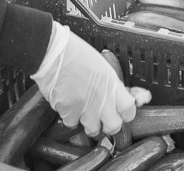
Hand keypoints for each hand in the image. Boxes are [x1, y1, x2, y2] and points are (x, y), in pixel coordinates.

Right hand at [31, 22, 149, 136]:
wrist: (53, 54)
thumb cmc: (75, 53)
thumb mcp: (101, 66)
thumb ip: (109, 83)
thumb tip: (112, 94)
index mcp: (112, 84)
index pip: (129, 109)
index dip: (126, 114)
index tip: (122, 114)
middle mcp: (102, 99)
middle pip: (114, 126)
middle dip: (110, 126)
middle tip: (104, 120)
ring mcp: (86, 107)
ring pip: (93, 130)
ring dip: (89, 124)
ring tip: (84, 114)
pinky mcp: (68, 112)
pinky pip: (72, 124)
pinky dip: (70, 118)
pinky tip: (68, 108)